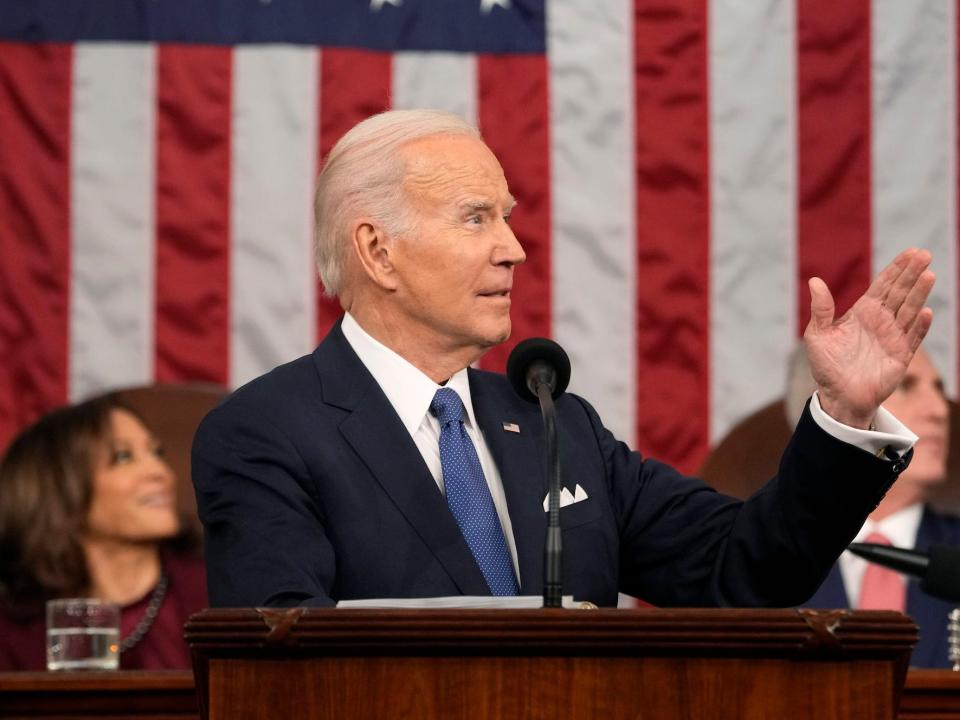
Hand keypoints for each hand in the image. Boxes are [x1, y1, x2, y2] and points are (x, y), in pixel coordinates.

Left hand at [804, 248, 934, 428]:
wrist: (838, 396)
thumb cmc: (827, 366)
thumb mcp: (817, 335)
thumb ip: (821, 309)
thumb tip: (815, 281)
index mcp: (863, 312)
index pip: (883, 285)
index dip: (897, 268)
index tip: (911, 252)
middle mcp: (881, 321)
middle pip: (900, 292)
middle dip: (912, 273)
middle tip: (925, 254)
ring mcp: (893, 338)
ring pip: (909, 311)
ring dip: (919, 294)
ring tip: (928, 275)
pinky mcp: (900, 356)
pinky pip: (912, 338)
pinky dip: (919, 326)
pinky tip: (925, 312)